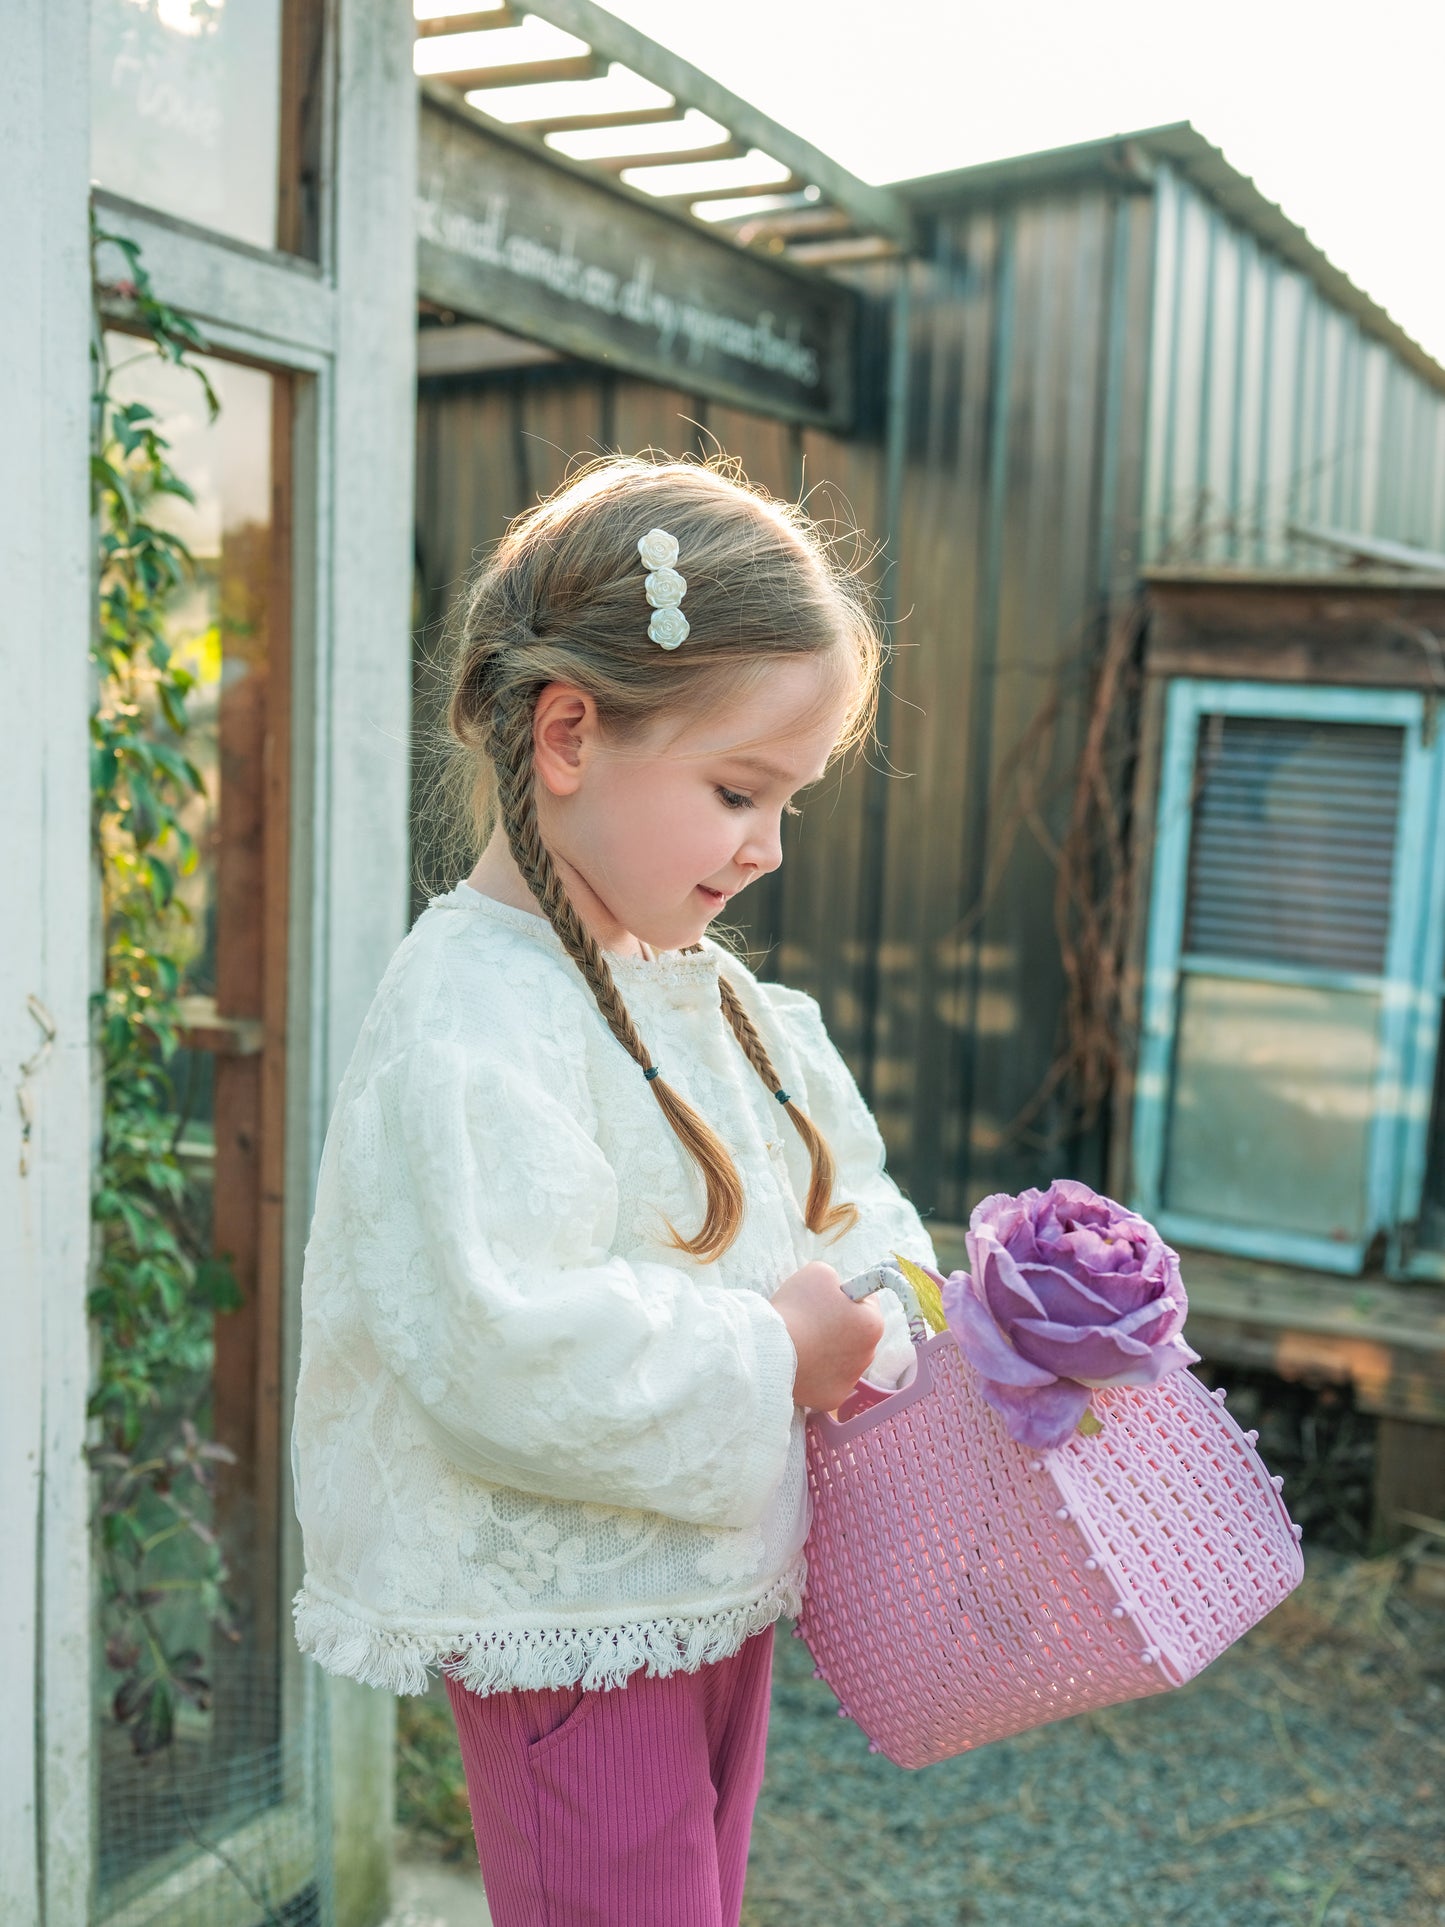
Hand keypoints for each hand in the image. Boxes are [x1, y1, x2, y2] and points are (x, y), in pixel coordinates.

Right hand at [771, 1261, 884, 1411]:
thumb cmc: (797, 1309)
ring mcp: (850, 1381)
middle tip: (810, 1321)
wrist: (770, 1351)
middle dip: (840, 1326)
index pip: (867, 1301)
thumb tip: (839, 1291)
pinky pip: (828, 1381)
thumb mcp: (819, 1273)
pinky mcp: (831, 1400)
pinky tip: (800, 1364)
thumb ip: (837, 1278)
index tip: (825, 1298)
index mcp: (872, 1324)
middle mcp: (869, 1356)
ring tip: (802, 1344)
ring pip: (843, 1359)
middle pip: (857, 1333)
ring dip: (829, 1351)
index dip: (845, 1296)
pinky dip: (817, 1374)